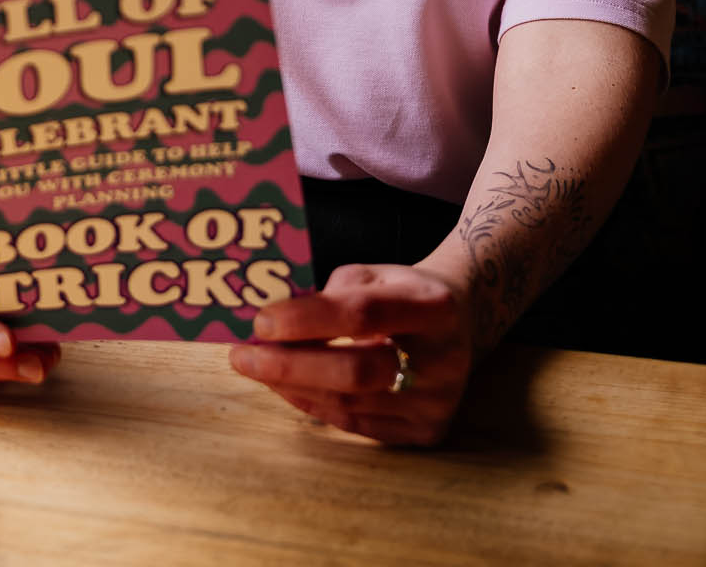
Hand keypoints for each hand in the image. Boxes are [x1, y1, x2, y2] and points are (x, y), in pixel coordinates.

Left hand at [228, 262, 473, 445]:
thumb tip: (272, 322)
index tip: (260, 321)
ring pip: (350, 404)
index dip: (307, 320)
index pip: (362, 315)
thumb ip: (330, 295)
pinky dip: (313, 405)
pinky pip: (356, 425)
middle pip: (355, 372)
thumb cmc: (402, 292)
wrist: (462, 322)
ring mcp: (437, 403)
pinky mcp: (426, 432)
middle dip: (290, 365)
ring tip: (255, 367)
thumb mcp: (374, 274)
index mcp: (433, 306)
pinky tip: (285, 386)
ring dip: (292, 386)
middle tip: (243, 355)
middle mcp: (444, 360)